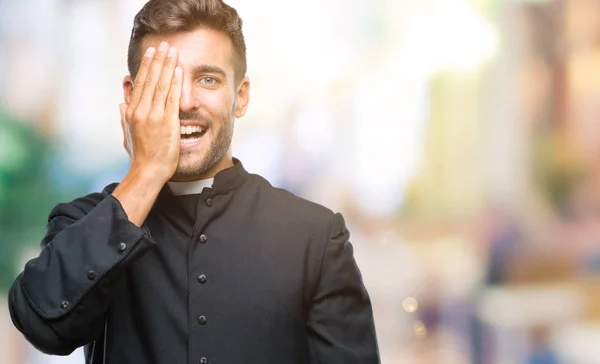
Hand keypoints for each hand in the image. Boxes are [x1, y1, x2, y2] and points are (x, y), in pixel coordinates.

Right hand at [122, 42, 181, 182]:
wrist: (147, 171)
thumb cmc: (140, 156)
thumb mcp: (128, 134)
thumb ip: (124, 117)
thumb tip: (121, 103)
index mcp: (132, 112)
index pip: (140, 83)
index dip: (146, 66)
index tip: (151, 53)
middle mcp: (141, 111)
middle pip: (150, 80)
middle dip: (158, 60)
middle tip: (164, 44)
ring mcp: (153, 116)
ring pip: (161, 85)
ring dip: (167, 66)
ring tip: (173, 51)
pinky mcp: (166, 123)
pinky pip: (171, 99)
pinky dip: (175, 84)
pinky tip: (179, 71)